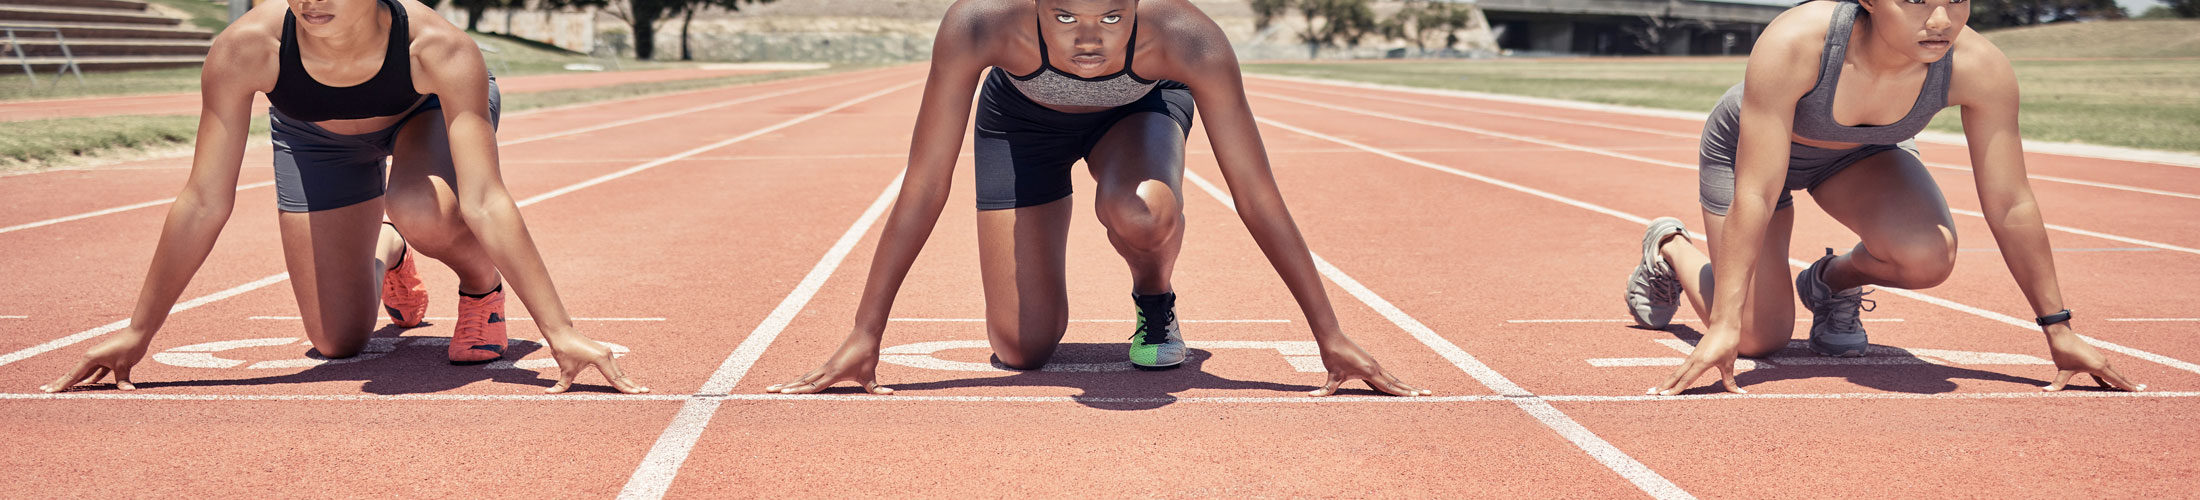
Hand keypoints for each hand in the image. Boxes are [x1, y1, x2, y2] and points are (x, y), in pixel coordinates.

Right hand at [41, 330, 150, 391]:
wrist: (138, 333)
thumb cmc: (129, 346)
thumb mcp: (125, 365)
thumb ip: (122, 380)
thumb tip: (128, 391)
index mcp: (90, 358)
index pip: (73, 375)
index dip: (61, 384)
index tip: (48, 390)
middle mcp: (90, 358)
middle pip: (73, 374)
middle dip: (60, 382)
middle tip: (45, 390)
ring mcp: (97, 359)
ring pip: (83, 373)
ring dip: (73, 381)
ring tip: (62, 388)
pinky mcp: (106, 360)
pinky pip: (94, 373)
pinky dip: (89, 379)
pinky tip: (84, 385)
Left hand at [544, 333, 649, 393]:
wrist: (563, 333)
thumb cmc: (564, 350)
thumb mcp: (565, 369)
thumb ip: (561, 385)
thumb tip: (548, 394)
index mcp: (601, 359)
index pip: (615, 378)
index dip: (625, 388)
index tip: (636, 394)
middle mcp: (607, 355)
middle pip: (622, 375)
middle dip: (633, 385)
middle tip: (646, 392)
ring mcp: (607, 353)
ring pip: (620, 371)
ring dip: (629, 381)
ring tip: (640, 389)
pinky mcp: (604, 352)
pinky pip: (615, 367)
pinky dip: (622, 375)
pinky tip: (627, 381)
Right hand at [768, 338, 890, 394]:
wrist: (865, 334)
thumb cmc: (868, 354)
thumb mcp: (872, 374)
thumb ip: (878, 388)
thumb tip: (891, 395)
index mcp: (833, 374)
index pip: (812, 386)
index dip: (798, 392)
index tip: (784, 395)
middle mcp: (824, 370)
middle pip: (801, 382)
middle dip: (785, 388)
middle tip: (768, 392)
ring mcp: (824, 367)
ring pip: (802, 378)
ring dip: (787, 384)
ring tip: (772, 389)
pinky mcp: (826, 365)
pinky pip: (808, 375)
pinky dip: (798, 380)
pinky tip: (791, 384)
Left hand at [1309, 337, 1429, 396]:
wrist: (1332, 337)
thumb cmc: (1332, 355)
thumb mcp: (1330, 375)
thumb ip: (1324, 390)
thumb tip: (1309, 397)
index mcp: (1370, 372)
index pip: (1389, 386)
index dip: (1402, 393)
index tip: (1416, 397)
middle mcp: (1376, 367)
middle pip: (1397, 382)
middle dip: (1412, 390)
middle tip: (1428, 394)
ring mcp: (1375, 364)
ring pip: (1393, 378)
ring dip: (1406, 385)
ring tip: (1420, 392)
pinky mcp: (1371, 362)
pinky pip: (1387, 375)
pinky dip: (1395, 381)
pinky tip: (1399, 385)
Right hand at [1650, 325, 1746, 395]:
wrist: (1724, 324)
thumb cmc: (1728, 342)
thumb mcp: (1729, 363)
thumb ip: (1729, 379)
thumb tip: (1739, 392)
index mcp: (1701, 363)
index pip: (1685, 380)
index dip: (1675, 389)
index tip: (1664, 396)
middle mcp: (1693, 360)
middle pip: (1674, 376)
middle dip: (1662, 386)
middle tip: (1649, 393)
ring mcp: (1692, 357)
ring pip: (1676, 372)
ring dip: (1665, 381)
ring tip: (1655, 389)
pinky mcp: (1693, 355)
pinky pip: (1681, 368)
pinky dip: (1673, 376)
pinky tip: (1670, 380)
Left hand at [2042, 330, 2143, 391]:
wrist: (2061, 334)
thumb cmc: (2062, 351)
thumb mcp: (2062, 369)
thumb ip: (2057, 383)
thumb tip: (2045, 391)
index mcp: (2098, 366)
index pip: (2116, 379)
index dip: (2127, 386)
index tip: (2139, 392)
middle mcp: (2102, 362)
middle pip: (2119, 375)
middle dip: (2130, 383)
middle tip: (2144, 390)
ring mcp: (2100, 359)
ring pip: (2114, 372)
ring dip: (2123, 379)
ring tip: (2133, 387)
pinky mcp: (2094, 358)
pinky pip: (2106, 371)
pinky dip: (2111, 377)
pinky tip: (2110, 385)